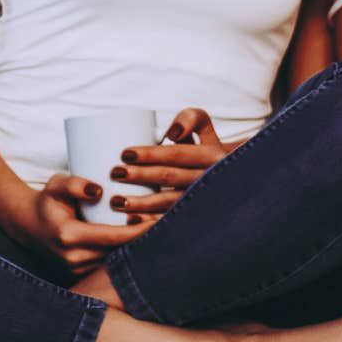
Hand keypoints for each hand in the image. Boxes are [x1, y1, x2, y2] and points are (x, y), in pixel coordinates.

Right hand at [5, 174, 153, 277]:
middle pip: (118, 252)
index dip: (137, 230)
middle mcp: (73, 259)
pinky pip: (108, 268)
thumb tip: (98, 189)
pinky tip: (145, 248)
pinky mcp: (81, 276)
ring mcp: (77, 271)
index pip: (112, 236)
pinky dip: (126, 258)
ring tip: (164, 236)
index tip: (159, 220)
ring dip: (137, 252)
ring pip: (115, 263)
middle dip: (143, 242)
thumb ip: (74, 184)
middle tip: (171, 226)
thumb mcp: (56, 185)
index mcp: (68, 236)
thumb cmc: (48, 201)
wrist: (28, 226)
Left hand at [112, 107, 231, 217]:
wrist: (226, 179)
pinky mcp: (194, 217)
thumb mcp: (205, 128)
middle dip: (140, 175)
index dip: (151, 154)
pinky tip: (131, 221)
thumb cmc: (203, 150)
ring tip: (115, 200)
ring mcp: (202, 201)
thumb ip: (191, 118)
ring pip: (168, 202)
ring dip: (141, 202)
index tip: (125, 153)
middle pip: (169, 177)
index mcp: (211, 154)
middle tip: (115, 172)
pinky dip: (150, 222)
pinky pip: (170, 221)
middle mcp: (209, 178)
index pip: (177, 154)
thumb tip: (172, 132)